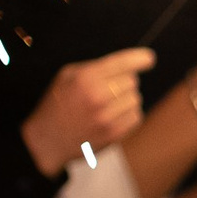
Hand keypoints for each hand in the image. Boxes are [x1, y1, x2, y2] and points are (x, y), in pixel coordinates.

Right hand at [21, 48, 152, 175]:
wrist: (47, 139)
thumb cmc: (58, 103)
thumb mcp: (67, 77)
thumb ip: (95, 67)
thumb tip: (128, 65)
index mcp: (85, 78)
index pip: (121, 64)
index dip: (139, 59)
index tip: (149, 58)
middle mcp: (97, 96)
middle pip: (132, 81)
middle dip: (124, 82)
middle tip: (108, 90)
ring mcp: (107, 116)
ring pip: (136, 99)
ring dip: (126, 99)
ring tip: (107, 105)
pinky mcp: (114, 133)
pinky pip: (136, 116)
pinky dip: (128, 115)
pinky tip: (112, 117)